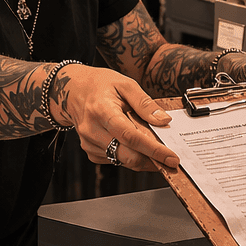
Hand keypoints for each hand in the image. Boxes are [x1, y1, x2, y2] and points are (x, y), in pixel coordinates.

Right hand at [60, 64, 178, 171]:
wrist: (74, 91)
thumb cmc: (100, 85)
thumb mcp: (125, 84)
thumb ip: (145, 103)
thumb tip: (163, 120)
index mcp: (102, 110)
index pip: (131, 136)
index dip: (153, 150)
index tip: (171, 157)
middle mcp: (92, 130)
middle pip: (127, 155)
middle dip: (152, 161)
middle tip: (170, 159)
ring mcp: (89, 142)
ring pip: (122, 160)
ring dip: (142, 159)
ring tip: (154, 149)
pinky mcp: (90, 150)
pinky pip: (114, 160)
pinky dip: (129, 156)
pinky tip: (134, 145)